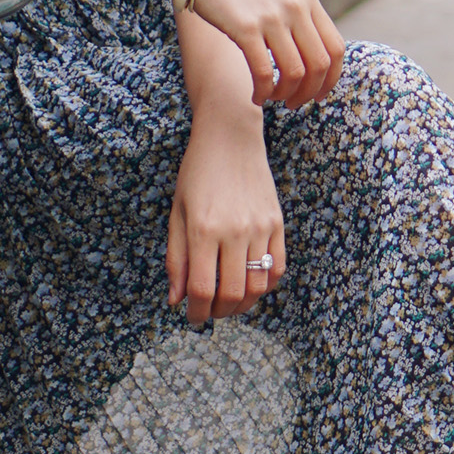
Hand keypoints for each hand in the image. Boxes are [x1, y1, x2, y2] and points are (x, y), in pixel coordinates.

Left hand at [168, 117, 286, 323]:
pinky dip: (265, 285)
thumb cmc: (197, 174)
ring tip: (229, 302)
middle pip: (232, 294)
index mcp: (203, 229)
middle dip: (219, 312)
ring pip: (258, 286)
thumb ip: (177, 258)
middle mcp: (234, 231)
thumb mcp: (177, 213)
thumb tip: (176, 299)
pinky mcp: (277, 223)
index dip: (196, 311)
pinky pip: (277, 267)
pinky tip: (250, 284)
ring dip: (243, 304)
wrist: (230, 137)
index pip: (202, 288)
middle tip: (210, 311)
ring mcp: (260, 228)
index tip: (192, 317)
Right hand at [187, 0, 345, 109]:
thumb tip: (310, 57)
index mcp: (308, 0)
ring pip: (295, 73)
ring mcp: (272, 17)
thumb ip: (298, 17)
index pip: (336, 48)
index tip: (318, 94)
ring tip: (272, 98)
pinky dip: (263, 92)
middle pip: (320, 64)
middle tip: (294, 104)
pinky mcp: (245, 28)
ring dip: (286, 95)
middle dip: (310, 93)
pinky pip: (264, 72)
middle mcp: (295, 8)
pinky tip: (256, 96)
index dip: (332, 78)